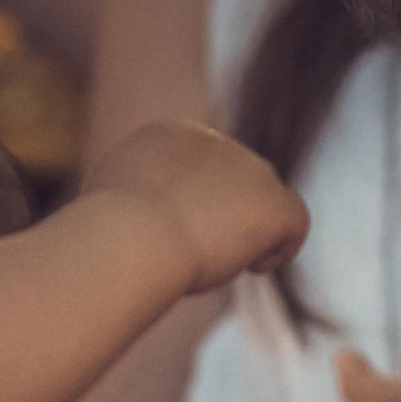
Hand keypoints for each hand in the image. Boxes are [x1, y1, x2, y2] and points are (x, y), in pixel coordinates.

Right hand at [86, 121, 307, 290]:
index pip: (199, 167)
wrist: (133, 234)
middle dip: (223, 215)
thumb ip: (133, 201)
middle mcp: (216, 141)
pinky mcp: (276, 202)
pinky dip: (279, 247)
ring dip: (247, 232)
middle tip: (199, 251)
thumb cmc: (108, 233)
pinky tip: (253, 266)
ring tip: (218, 260)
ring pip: (263, 201)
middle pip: (234, 181)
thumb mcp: (106, 204)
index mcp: (170, 135)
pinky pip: (295, 222)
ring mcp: (251, 168)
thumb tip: (144, 218)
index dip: (195, 202)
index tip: (177, 232)